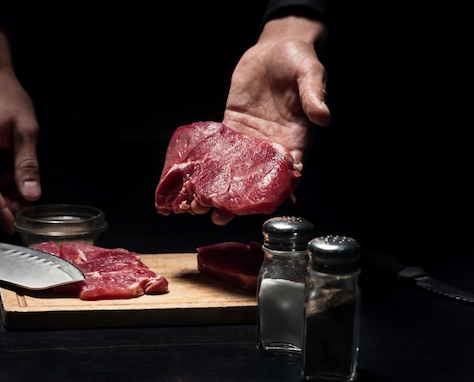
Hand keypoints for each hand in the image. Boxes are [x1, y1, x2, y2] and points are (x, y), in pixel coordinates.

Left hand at [195, 16, 330, 224]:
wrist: (275, 47)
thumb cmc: (299, 60)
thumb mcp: (311, 73)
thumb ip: (314, 95)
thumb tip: (324, 116)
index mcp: (296, 137)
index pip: (288, 171)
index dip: (276, 189)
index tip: (262, 206)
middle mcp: (272, 143)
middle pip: (256, 178)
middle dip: (239, 199)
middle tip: (220, 216)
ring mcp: (251, 137)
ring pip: (235, 169)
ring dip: (218, 188)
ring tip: (198, 206)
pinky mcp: (233, 126)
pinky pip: (220, 149)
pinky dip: (207, 165)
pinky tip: (191, 180)